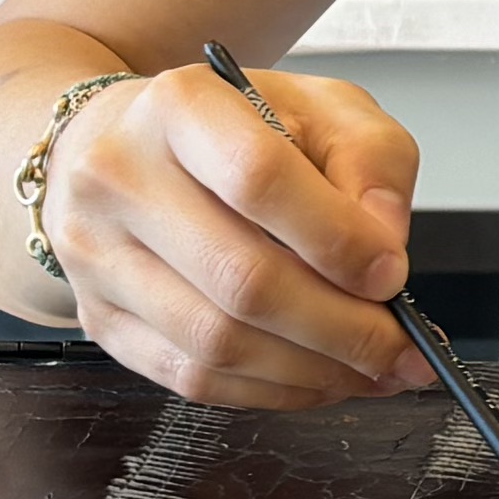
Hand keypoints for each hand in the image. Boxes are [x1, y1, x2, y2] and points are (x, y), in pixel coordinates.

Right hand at [40, 63, 434, 409]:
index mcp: (180, 107)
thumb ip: (371, 160)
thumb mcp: (320, 107)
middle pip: (242, 279)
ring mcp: (98, 255)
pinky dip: (271, 391)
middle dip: (342, 329)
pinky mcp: (99, 318)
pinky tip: (318, 378)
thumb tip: (384, 247)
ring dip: (313, 371)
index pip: (259, 179)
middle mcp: (121, 179)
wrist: (121, 144)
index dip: (337, 240)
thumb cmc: (229, 128)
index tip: (392, 274)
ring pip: (217, 343)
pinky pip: (193, 378)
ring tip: (371, 369)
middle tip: (400, 348)